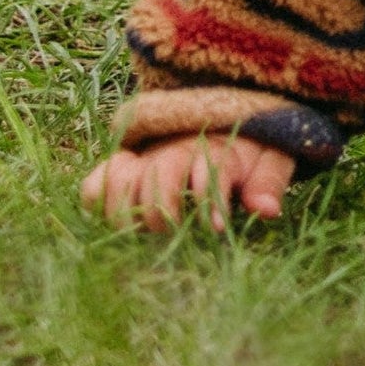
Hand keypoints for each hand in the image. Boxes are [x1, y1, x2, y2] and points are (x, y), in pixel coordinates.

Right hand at [83, 135, 298, 230]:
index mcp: (215, 146)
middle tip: (174, 236)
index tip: (218, 228)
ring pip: (121, 179)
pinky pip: (94, 183)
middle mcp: (174, 150)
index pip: (209, 168)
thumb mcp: (270, 161)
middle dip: (165, 211)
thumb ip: (268, 182)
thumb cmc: (248, 154)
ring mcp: (144, 160)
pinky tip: (114, 221)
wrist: (224, 129)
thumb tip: (267, 210)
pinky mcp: (120, 172)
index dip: (211, 199)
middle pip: (157, 174)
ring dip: (128, 212)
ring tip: (143, 236)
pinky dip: (97, 201)